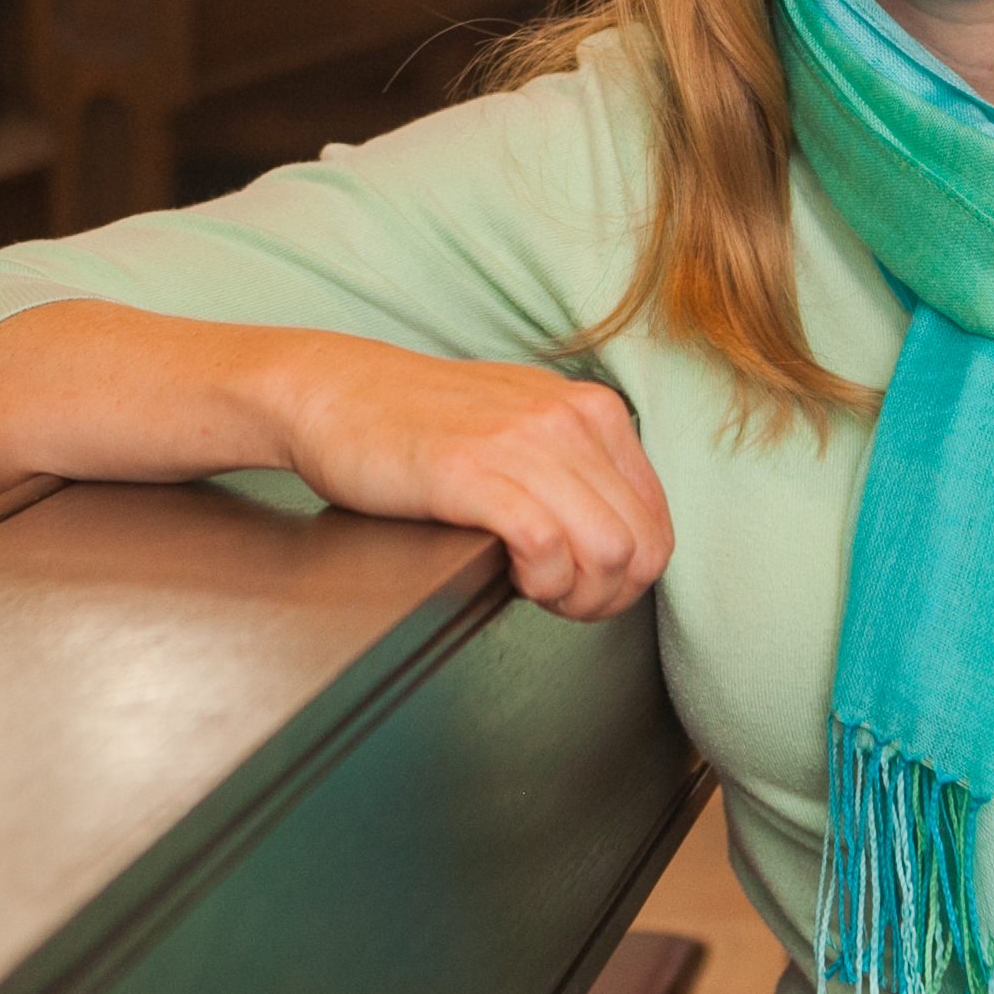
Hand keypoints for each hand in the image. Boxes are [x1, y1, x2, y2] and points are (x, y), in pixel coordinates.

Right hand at [262, 333, 674, 620]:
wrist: (336, 391)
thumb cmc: (425, 423)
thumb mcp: (526, 426)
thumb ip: (580, 470)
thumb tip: (621, 547)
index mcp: (595, 412)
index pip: (658, 524)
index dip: (629, 579)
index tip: (583, 589)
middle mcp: (571, 420)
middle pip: (641, 548)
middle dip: (607, 599)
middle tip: (557, 602)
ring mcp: (523, 442)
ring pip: (608, 552)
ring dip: (576, 597)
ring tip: (534, 590)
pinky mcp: (471, 470)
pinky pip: (546, 546)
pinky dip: (540, 582)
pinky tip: (509, 576)